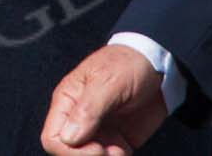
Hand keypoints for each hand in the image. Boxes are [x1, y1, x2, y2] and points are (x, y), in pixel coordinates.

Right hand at [40, 42, 168, 154]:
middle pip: (68, 153)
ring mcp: (97, 132)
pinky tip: (126, 149)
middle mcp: (78, 120)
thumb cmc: (129, 64)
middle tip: (110, 151)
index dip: (69, 152)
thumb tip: (68, 138)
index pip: (53, 138)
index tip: (97, 148)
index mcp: (68, 102)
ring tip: (120, 150)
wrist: (159, 66)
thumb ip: (88, 110)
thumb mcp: (109, 82)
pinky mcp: (115, 141)